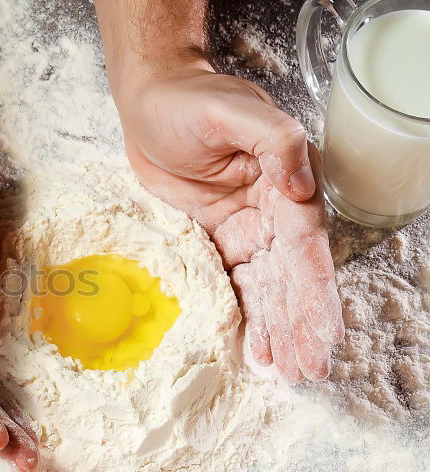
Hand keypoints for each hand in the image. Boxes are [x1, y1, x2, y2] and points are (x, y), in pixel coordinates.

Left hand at [114, 60, 344, 381]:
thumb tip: (301, 187)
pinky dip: (245, 315)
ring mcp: (243, 227)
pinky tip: (254, 347)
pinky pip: (234, 282)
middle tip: (306, 371)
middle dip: (299, 325)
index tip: (322, 335)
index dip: (312, 295)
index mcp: (284, 183)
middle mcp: (271, 210)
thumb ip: (275, 142)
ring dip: (277, 330)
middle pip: (289, 278)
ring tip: (286, 372)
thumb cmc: (190, 99)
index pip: (304, 248)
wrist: (149, 99)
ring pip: (265, 287)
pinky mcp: (215, 237)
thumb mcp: (234, 109)